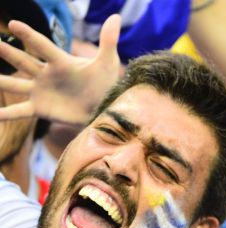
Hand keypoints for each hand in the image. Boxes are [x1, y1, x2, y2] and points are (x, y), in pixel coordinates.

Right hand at [0, 15, 120, 125]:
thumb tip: (116, 17)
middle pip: (22, 61)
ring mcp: (41, 91)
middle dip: (6, 52)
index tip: (13, 24)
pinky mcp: (41, 109)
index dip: (29, 35)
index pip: (42, 46)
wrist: (105, 109)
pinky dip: (5, 114)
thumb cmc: (106, 85)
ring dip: (0, 81)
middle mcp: (46, 75)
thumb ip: (108, 41)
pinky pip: (20, 112)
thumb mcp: (108, 64)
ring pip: (15, 84)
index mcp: (60, 63)